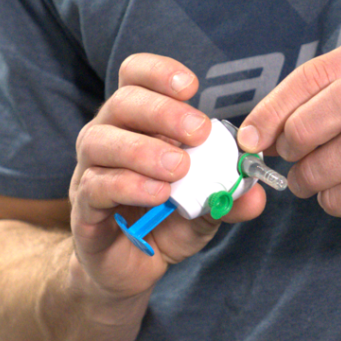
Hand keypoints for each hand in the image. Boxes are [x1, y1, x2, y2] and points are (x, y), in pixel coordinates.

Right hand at [69, 54, 267, 299]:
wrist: (131, 269)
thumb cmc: (164, 223)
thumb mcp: (205, 209)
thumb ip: (227, 197)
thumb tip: (256, 194)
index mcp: (136, 123)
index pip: (135, 77)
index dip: (158, 72)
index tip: (191, 86)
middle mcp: (107, 137)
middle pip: (122, 102)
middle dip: (163, 112)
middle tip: (198, 133)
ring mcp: (89, 170)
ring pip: (101, 141)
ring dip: (144, 150)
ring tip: (178, 169)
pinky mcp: (83, 207)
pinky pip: (96, 186)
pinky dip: (129, 186)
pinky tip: (158, 194)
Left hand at [238, 32, 340, 216]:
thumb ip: (317, 100)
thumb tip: (257, 134)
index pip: (320, 72)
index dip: (276, 107)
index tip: (253, 135)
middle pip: (340, 106)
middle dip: (298, 136)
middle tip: (285, 156)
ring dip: (314, 174)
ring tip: (304, 182)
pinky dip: (338, 199)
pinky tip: (331, 197)